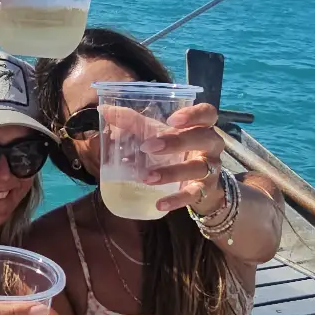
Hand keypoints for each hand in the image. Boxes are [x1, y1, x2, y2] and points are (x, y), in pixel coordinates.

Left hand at [103, 100, 226, 215]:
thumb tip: (104, 110)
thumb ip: (134, 122)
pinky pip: (192, 195)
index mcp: (201, 127)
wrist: (197, 184)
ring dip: (172, 172)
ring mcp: (210, 169)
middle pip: (203, 138)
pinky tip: (159, 204)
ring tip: (147, 178)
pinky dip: (176, 200)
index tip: (172, 120)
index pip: (208, 114)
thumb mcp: (158, 134)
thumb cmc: (176, 151)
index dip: (194, 114)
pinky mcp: (204, 191)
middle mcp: (211, 146)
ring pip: (197, 168)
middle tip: (148, 147)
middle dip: (176, 142)